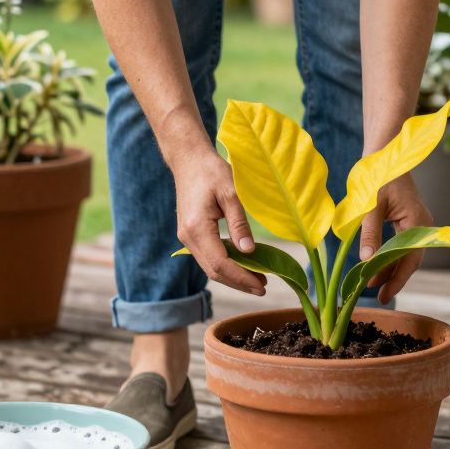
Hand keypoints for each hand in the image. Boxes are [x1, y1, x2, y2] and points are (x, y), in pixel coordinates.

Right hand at [173, 150, 265, 295]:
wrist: (188, 160)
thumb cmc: (211, 171)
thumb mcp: (231, 193)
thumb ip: (239, 224)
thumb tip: (249, 252)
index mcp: (197, 228)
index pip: (220, 264)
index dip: (242, 277)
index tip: (262, 284)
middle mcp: (188, 237)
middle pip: (214, 271)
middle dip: (239, 282)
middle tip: (263, 288)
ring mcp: (186, 237)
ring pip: (210, 267)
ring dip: (233, 276)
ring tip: (257, 280)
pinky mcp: (190, 235)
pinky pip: (208, 257)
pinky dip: (226, 265)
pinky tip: (242, 265)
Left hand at [359, 175, 432, 304]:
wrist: (387, 151)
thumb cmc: (378, 173)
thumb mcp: (371, 205)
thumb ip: (369, 233)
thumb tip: (366, 261)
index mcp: (418, 222)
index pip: (410, 260)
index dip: (397, 280)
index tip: (384, 295)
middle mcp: (423, 225)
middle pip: (410, 260)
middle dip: (392, 278)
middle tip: (375, 295)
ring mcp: (417, 223)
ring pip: (405, 254)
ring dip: (389, 268)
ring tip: (371, 283)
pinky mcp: (409, 221)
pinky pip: (402, 245)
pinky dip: (389, 256)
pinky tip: (375, 264)